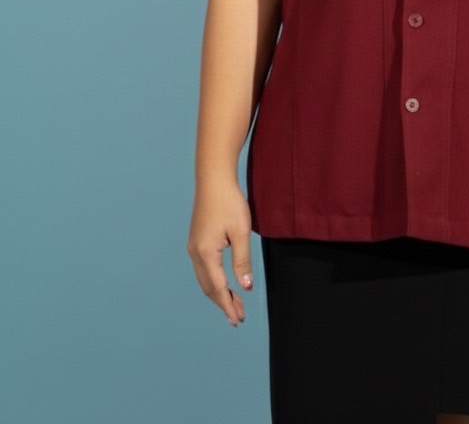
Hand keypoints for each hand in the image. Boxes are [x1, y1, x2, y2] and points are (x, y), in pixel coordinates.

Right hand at [186, 179, 254, 326]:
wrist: (213, 179)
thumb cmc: (229, 202)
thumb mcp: (241, 232)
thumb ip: (242, 262)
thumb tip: (245, 287)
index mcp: (205, 253)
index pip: (218, 288)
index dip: (228, 306)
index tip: (237, 320)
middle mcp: (195, 253)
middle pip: (208, 288)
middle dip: (223, 304)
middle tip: (238, 317)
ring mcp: (193, 247)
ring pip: (205, 279)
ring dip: (219, 294)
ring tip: (235, 304)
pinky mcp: (196, 240)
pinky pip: (204, 269)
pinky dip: (214, 281)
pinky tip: (224, 284)